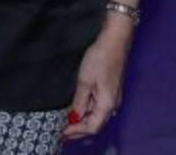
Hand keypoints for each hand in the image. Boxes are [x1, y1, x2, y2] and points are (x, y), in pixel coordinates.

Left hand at [63, 14, 133, 139]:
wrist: (114, 41)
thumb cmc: (100, 58)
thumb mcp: (85, 80)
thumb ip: (79, 101)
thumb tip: (74, 118)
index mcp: (107, 104)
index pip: (92, 127)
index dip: (76, 132)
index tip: (61, 134)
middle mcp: (112, 105)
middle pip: (95, 125)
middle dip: (79, 130)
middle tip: (62, 132)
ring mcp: (112, 98)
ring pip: (97, 117)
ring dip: (82, 122)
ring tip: (67, 123)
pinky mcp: (110, 90)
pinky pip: (98, 108)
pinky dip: (87, 112)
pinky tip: (77, 110)